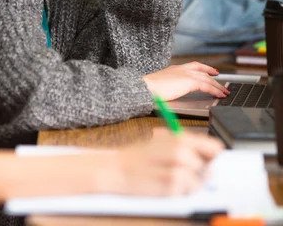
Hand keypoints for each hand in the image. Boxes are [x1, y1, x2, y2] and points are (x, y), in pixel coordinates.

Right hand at [109, 128, 223, 195]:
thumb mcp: (162, 142)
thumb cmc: (139, 156)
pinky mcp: (169, 189)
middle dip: (201, 171)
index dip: (214, 156)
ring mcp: (174, 170)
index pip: (213, 147)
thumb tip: (212, 157)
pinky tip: (167, 186)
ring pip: (199, 180)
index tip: (210, 160)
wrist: (116, 169)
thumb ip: (186, 147)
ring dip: (191, 183)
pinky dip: (180, 192)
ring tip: (173, 178)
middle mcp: (178, 152)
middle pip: (208, 165)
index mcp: (179, 138)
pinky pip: (186, 193)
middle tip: (187, 171)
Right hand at [142, 62, 229, 99]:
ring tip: (224, 92)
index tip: (211, 71)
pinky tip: (220, 95)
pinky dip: (215, 90)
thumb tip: (171, 92)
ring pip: (207, 78)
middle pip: (202, 71)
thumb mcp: (161, 85)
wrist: (146, 88)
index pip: (194, 66)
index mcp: (175, 69)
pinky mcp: (189, 81)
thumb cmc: (149, 89)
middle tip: (222, 82)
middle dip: (213, 77)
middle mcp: (182, 69)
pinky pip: (206, 85)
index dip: (204, 68)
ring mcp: (186, 74)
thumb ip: (170, 86)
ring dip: (217, 85)